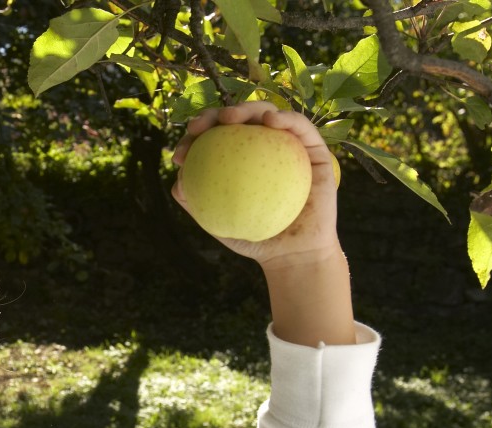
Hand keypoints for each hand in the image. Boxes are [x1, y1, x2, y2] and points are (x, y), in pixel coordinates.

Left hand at [172, 101, 340, 268]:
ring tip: (231, 117)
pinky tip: (271, 120)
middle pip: (238, 119)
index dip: (195, 137)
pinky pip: (301, 127)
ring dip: (247, 108)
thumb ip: (198, 203)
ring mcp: (289, 145)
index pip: (213, 138)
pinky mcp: (315, 149)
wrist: (295, 255)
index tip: (182, 153)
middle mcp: (263, 147)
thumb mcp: (219, 225)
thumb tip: (176, 184)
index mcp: (239, 159)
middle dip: (215, 115)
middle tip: (200, 127)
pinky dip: (286, 117)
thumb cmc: (255, 239)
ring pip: (267, 113)